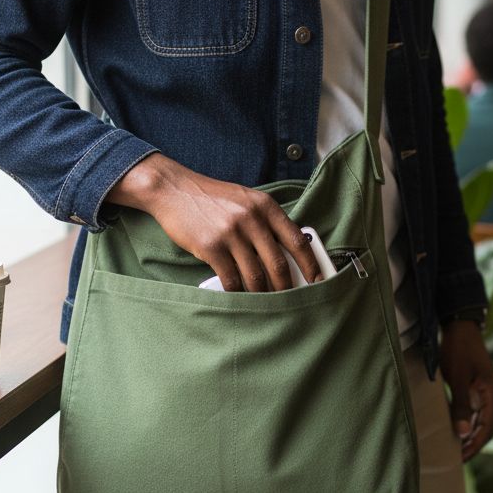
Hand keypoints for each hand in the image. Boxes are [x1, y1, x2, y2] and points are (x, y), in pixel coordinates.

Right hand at [106, 154, 321, 291]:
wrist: (174, 190)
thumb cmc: (212, 198)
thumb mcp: (246, 200)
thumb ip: (266, 221)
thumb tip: (288, 253)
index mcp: (265, 206)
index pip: (297, 240)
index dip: (310, 264)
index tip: (318, 281)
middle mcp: (251, 219)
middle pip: (278, 264)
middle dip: (286, 288)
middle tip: (289, 300)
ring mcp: (231, 233)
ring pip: (255, 276)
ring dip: (262, 294)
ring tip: (264, 302)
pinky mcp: (211, 247)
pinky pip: (231, 279)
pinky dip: (236, 292)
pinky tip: (238, 296)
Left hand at [439, 320, 492, 460]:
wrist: (460, 326)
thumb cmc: (458, 350)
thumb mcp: (457, 378)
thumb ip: (461, 405)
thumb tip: (464, 433)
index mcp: (492, 392)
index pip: (488, 427)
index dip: (476, 445)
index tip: (461, 457)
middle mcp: (492, 393)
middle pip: (487, 426)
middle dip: (473, 443)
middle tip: (456, 458)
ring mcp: (486, 389)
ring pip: (481, 418)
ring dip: (470, 433)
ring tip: (455, 447)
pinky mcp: (477, 385)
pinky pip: (475, 409)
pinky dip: (467, 421)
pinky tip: (456, 427)